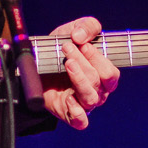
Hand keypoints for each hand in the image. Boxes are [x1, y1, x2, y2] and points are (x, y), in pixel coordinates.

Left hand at [41, 16, 117, 130]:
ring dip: (79, 78)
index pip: (111, 73)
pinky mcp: (68, 113)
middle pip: (99, 82)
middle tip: (67, 49)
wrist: (36, 66)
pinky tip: (68, 98)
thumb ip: (86, 27)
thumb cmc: (61, 51)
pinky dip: (77, 112)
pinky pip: (81, 121)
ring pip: (90, 98)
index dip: (98, 58)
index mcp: (103, 75)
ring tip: (67, 63)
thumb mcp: (72, 31)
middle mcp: (97, 91)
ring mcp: (84, 103)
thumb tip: (80, 36)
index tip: (82, 44)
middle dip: (84, 63)